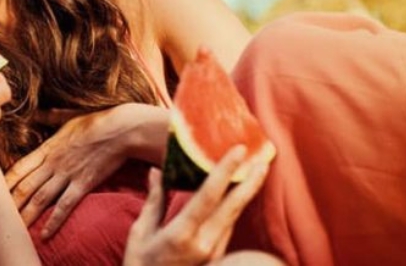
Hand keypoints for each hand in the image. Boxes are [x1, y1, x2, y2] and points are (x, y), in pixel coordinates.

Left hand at [5, 104, 149, 237]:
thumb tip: (37, 112)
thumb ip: (50, 116)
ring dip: (27, 215)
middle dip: (11, 203)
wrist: (121, 129)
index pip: (20, 168)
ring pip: (41, 198)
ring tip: (16, 229)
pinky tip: (45, 234)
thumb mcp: (69, 115)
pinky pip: (65, 206)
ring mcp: (68, 174)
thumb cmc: (97, 120)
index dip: (6, 182)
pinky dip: (54, 221)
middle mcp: (54, 163)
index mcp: (48, 147)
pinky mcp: (83, 184)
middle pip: (26, 186)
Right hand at [123, 146, 267, 265]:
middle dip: (251, 181)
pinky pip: (229, 227)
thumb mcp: (141, 231)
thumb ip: (154, 200)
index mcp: (182, 234)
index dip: (225, 171)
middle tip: (264, 158)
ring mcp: (213, 253)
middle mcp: (203, 244)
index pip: (209, 196)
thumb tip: (156, 171)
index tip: (238, 150)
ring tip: (257, 170)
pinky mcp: (217, 258)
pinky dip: (236, 207)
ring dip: (247, 192)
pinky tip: (239, 194)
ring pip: (234, 217)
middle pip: (233, 207)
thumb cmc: (140, 264)